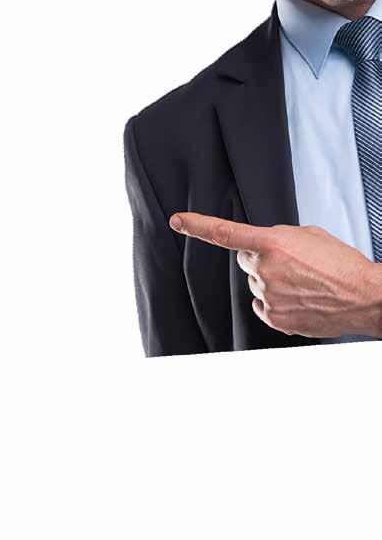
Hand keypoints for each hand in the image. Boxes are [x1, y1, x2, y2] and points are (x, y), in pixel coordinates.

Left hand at [169, 212, 381, 337]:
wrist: (364, 296)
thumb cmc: (341, 263)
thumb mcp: (309, 235)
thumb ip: (278, 237)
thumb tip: (263, 247)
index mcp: (272, 243)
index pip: (226, 233)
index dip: (198, 225)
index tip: (177, 220)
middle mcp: (266, 270)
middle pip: (245, 261)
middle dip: (260, 258)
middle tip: (290, 263)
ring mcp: (269, 297)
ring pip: (256, 284)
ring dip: (272, 281)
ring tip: (303, 282)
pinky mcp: (276, 319)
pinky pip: (262, 306)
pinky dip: (275, 302)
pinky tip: (298, 298)